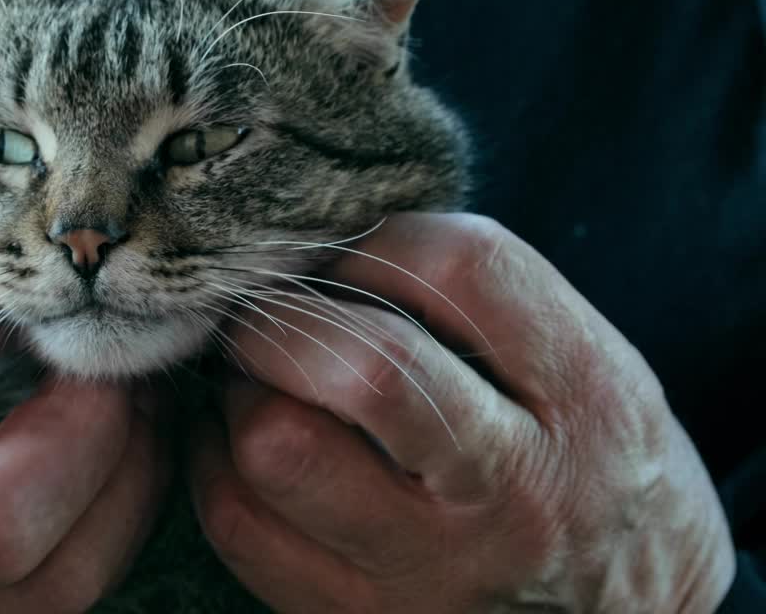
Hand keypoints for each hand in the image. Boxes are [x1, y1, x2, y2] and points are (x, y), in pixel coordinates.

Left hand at [190, 213, 734, 612]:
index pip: (457, 268)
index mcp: (580, 400)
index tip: (346, 259)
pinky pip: (238, 521)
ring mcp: (424, 569)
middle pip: (359, 367)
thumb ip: (479, 298)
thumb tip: (322, 244)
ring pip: (273, 446)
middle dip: (287, 315)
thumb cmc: (592, 468)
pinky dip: (218, 463)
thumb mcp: (587, 366)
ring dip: (242, 389)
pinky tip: (246, 445)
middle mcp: (504, 492)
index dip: (374, 241)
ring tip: (260, 380)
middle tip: (269, 312)